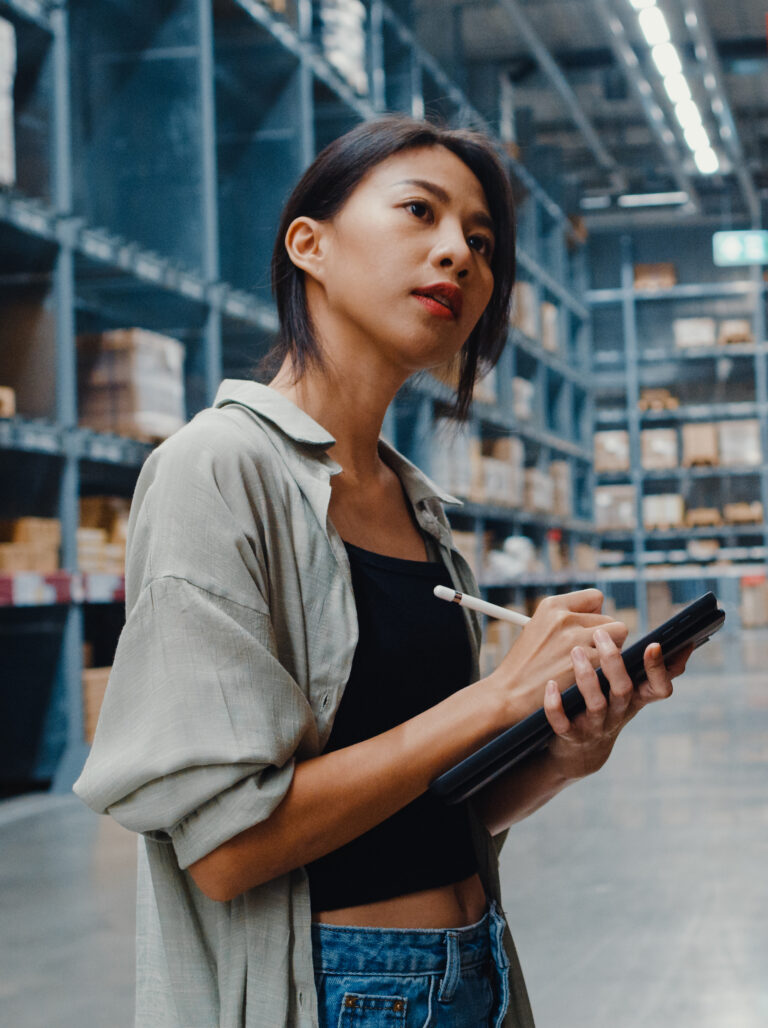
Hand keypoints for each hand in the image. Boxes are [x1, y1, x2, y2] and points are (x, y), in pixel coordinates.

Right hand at [487, 589, 627, 724]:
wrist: (507, 695)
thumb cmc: (524, 667)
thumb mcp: (537, 629)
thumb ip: (566, 620)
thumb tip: (600, 622)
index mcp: (551, 605)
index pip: (595, 598)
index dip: (595, 616)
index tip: (586, 633)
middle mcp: (564, 617)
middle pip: (610, 620)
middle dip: (605, 639)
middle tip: (589, 656)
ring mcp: (575, 638)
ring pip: (618, 637)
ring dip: (610, 655)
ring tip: (591, 668)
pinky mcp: (587, 661)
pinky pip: (615, 660)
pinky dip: (606, 672)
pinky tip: (589, 681)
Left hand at [542, 627, 694, 780]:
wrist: (582, 750)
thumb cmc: (611, 707)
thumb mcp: (635, 691)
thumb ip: (656, 670)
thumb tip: (685, 643)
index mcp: (636, 698)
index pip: (660, 688)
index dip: (658, 669)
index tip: (654, 644)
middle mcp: (619, 713)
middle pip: (623, 689)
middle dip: (613, 662)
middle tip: (601, 634)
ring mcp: (595, 726)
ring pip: (596, 704)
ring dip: (586, 677)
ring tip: (575, 650)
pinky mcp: (571, 735)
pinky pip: (563, 723)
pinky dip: (556, 706)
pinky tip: (551, 685)